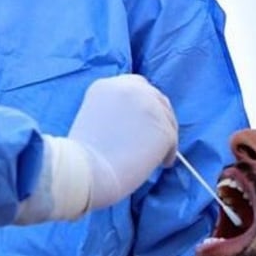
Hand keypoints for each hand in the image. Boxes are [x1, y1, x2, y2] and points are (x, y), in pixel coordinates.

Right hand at [68, 74, 177, 209]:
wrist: (85, 170)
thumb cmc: (83, 156)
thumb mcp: (94, 118)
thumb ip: (116, 111)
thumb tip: (139, 123)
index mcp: (107, 85)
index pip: (136, 85)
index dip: (142, 102)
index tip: (143, 119)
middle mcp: (130, 88)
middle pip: (156, 97)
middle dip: (158, 116)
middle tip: (155, 138)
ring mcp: (149, 106)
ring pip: (167, 118)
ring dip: (163, 135)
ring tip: (157, 156)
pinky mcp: (163, 128)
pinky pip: (172, 140)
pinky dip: (168, 153)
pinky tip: (159, 164)